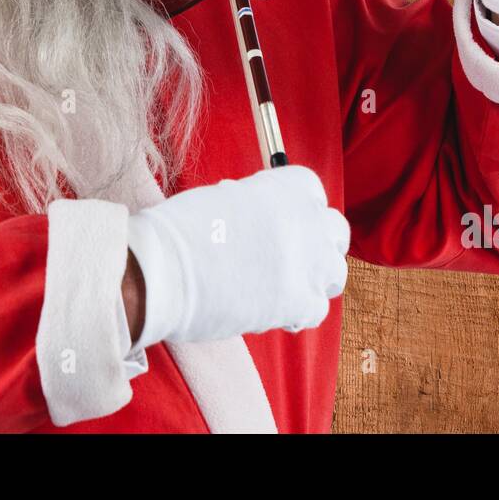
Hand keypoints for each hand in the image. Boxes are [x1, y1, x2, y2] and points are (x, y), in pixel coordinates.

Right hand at [125, 165, 349, 347]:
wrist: (163, 269)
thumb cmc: (180, 231)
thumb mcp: (225, 198)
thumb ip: (257, 208)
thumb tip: (264, 224)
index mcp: (285, 185)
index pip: (313, 193)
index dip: (299, 212)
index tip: (284, 226)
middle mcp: (306, 218)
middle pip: (335, 232)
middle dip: (317, 246)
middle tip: (290, 260)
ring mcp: (309, 261)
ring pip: (335, 273)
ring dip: (313, 281)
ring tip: (279, 289)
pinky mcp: (302, 301)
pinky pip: (317, 310)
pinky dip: (297, 314)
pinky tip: (269, 311)